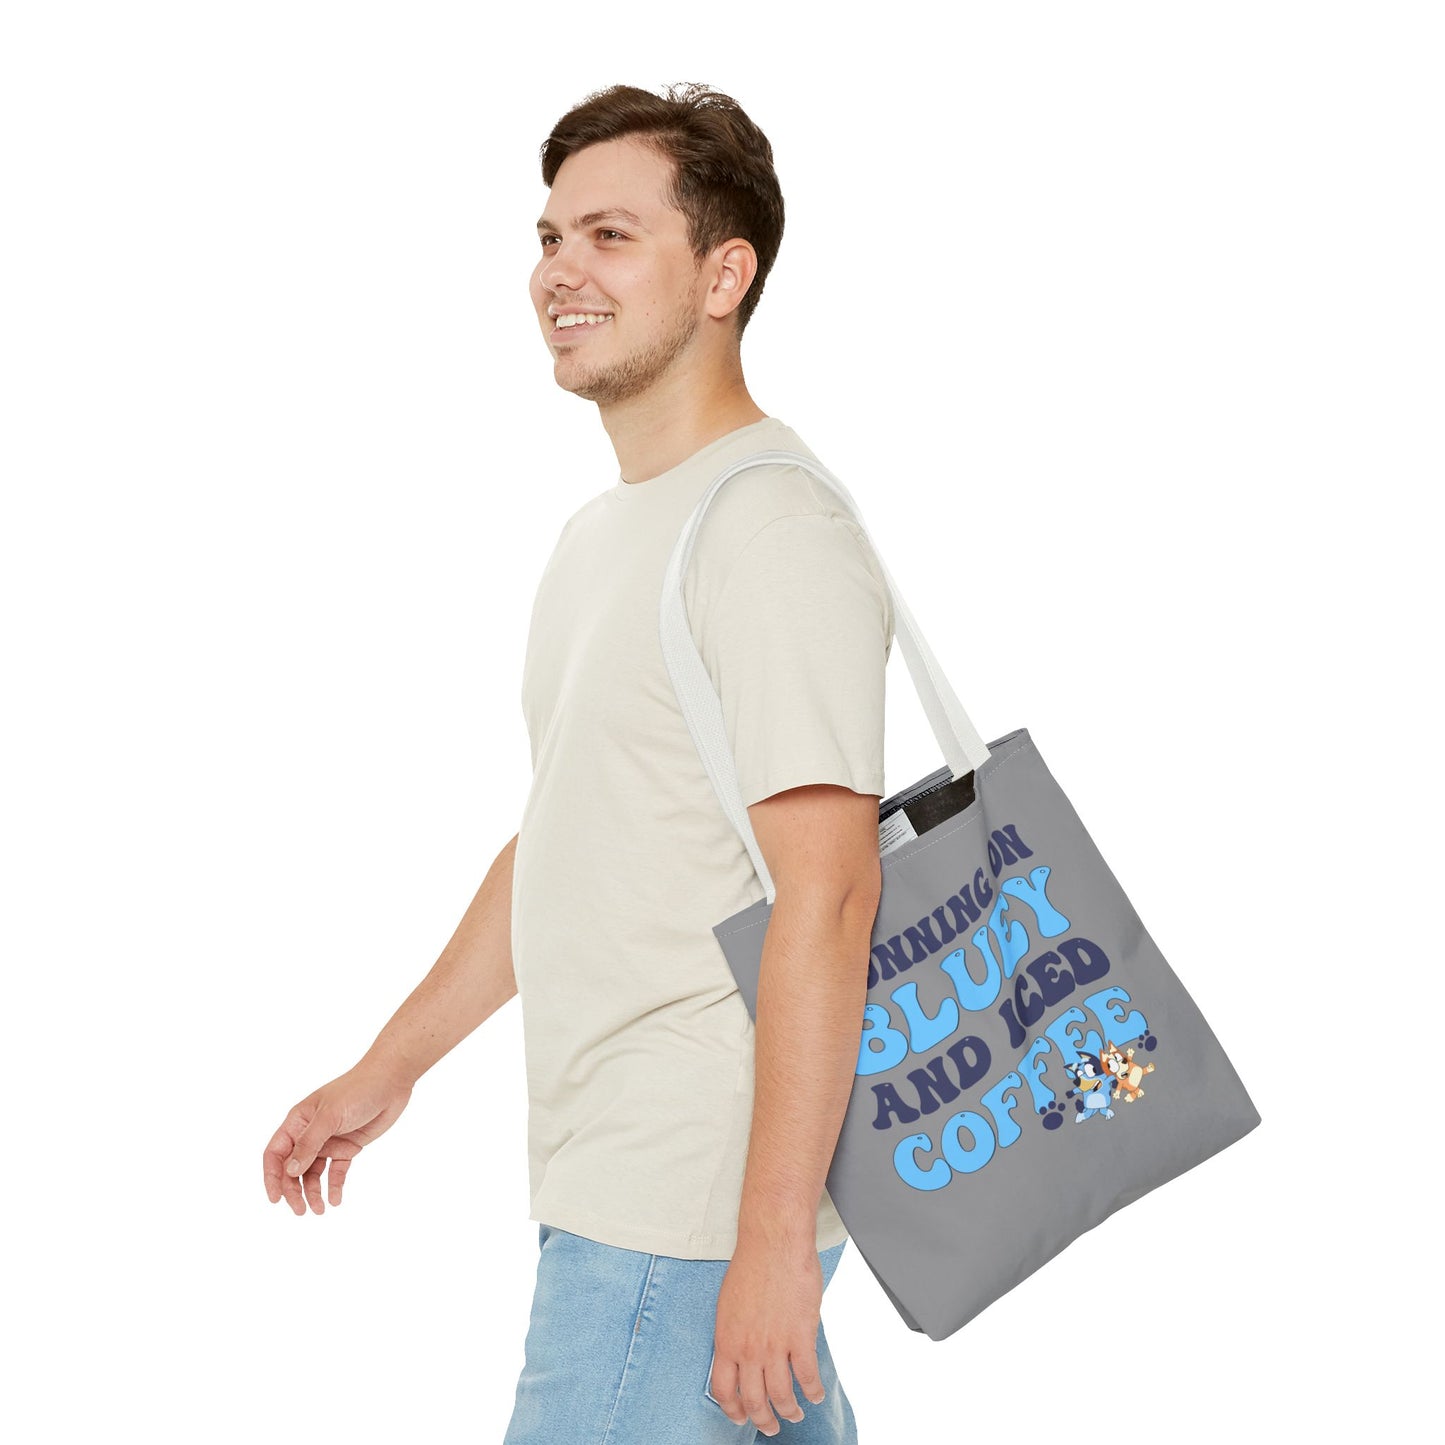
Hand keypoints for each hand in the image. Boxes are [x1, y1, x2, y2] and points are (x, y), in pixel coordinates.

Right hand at [262, 1058, 412, 1214]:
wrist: (391, 1081)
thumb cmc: (357, 1090)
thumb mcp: (330, 1116)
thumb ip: (309, 1144)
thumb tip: (289, 1171)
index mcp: (298, 1121)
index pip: (276, 1153)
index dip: (272, 1177)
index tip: (275, 1199)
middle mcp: (310, 1133)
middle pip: (293, 1168)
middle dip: (294, 1190)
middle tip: (301, 1211)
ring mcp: (329, 1141)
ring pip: (314, 1173)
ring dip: (313, 1192)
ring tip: (320, 1210)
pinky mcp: (348, 1147)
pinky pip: (336, 1171)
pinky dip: (334, 1186)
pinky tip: (335, 1200)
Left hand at [709, 1238, 825, 1437]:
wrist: (774, 1243)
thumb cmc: (751, 1265)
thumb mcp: (729, 1305)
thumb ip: (734, 1334)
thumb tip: (741, 1354)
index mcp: (726, 1340)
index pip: (724, 1391)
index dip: (733, 1410)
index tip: (741, 1416)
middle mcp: (748, 1349)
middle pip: (754, 1400)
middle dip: (764, 1420)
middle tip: (771, 1426)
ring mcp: (774, 1346)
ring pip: (781, 1395)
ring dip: (789, 1411)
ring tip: (795, 1414)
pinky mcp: (800, 1337)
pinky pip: (808, 1377)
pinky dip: (813, 1391)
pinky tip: (815, 1394)